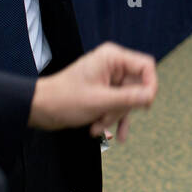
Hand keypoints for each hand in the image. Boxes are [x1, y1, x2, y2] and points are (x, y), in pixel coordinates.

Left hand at [29, 42, 157, 137]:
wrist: (41, 109)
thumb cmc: (64, 100)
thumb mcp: (100, 101)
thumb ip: (129, 98)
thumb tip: (151, 96)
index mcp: (112, 57)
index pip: (146, 66)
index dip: (150, 86)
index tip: (146, 105)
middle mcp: (112, 65)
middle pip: (136, 87)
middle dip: (122, 108)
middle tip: (105, 118)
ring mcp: (108, 79)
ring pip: (127, 100)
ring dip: (114, 117)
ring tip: (97, 127)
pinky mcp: (104, 92)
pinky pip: (118, 105)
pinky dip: (112, 119)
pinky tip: (106, 134)